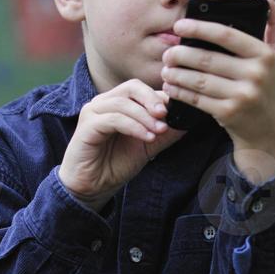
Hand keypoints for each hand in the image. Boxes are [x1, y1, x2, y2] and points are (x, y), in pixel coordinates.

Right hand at [59, 80, 186, 209]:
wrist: (92, 186)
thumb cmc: (115, 164)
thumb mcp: (147, 147)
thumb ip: (165, 134)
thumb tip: (188, 121)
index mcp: (118, 103)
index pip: (141, 89)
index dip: (161, 97)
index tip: (177, 111)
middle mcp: (104, 102)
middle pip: (132, 87)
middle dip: (152, 99)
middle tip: (166, 115)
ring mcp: (93, 112)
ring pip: (123, 102)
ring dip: (145, 117)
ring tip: (159, 131)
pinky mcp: (87, 126)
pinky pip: (114, 119)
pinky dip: (133, 126)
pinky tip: (147, 137)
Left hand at [161, 0, 274, 181]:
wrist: (271, 135)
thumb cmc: (272, 90)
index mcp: (265, 55)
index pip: (227, 35)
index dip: (199, 28)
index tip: (179, 25)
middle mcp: (256, 75)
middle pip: (207, 59)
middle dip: (181, 54)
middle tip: (167, 53)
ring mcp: (242, 96)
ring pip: (198, 80)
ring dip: (176, 74)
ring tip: (165, 69)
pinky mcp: (229, 113)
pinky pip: (196, 99)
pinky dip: (180, 92)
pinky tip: (170, 87)